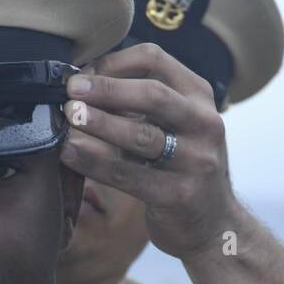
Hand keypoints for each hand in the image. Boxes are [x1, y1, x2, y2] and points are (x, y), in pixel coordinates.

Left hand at [60, 42, 240, 260]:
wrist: (214, 223)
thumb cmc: (181, 166)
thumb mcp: (174, 124)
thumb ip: (139, 103)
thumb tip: (81, 82)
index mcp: (199, 96)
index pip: (154, 60)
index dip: (112, 63)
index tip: (82, 74)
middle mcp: (204, 123)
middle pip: (152, 94)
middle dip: (105, 89)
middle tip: (70, 90)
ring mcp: (196, 160)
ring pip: (141, 135)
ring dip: (99, 122)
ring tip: (68, 116)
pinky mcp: (178, 195)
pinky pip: (128, 175)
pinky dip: (94, 163)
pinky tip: (69, 154)